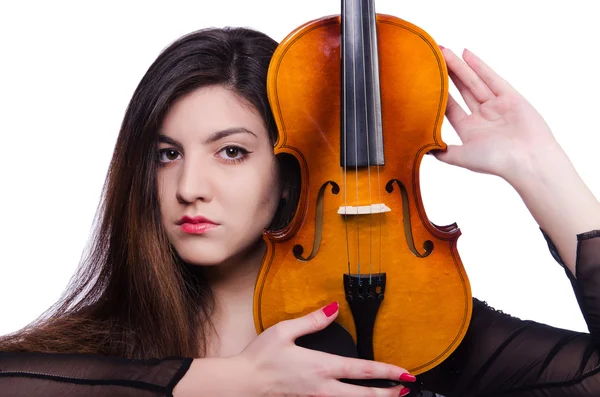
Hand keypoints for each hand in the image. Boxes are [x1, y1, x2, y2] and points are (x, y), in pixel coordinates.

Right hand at [235, 302, 413, 396]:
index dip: (387, 372)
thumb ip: (313, 321)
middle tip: (405, 389)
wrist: (243, 383)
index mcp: (321, 366)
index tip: (404, 373)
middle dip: (388, 393)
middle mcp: (323, 387)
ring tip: (389, 395)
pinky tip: (356, 395)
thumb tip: (334, 309)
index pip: (362, 370)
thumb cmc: (261, 357)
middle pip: (364, 395)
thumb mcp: (285, 331)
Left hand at [434, 46, 560, 184]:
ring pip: (473, 81)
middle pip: (461, 90)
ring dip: (459, 66)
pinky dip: (479, 66)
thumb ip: (444, 152)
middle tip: (432, 58)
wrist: (528, 160)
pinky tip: (466, 54)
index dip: (437, 94)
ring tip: (443, 51)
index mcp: (470, 129)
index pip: (449, 108)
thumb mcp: (463, 157)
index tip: (424, 81)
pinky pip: (492, 78)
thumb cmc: (496, 161)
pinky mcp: (510, 97)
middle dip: (447, 74)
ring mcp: (497, 105)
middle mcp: (483, 116)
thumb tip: (425, 150)